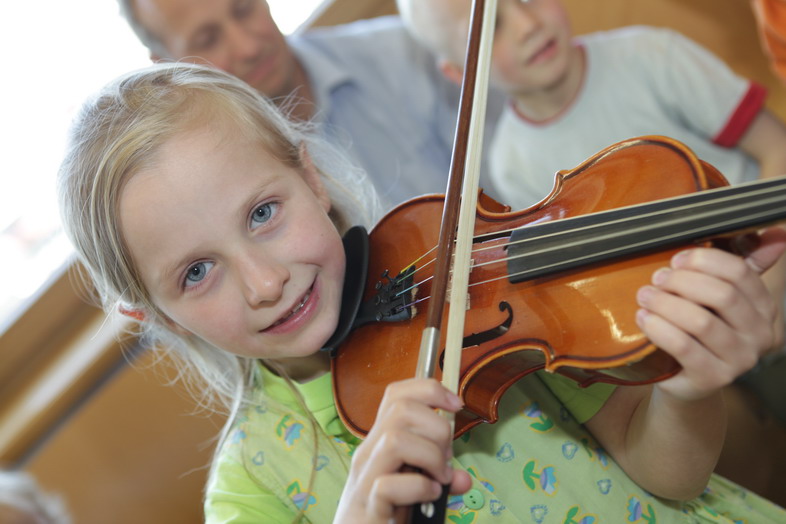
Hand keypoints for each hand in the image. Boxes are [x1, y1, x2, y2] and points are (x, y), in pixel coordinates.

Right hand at [334, 378, 471, 522]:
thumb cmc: (386, 513)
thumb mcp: (416, 488)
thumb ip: (438, 478)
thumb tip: (463, 478)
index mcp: (380, 442)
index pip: (396, 395)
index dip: (430, 390)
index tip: (456, 405)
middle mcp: (369, 454)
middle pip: (400, 409)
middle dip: (436, 427)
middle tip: (445, 458)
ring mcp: (365, 479)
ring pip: (394, 440)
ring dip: (429, 456)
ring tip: (439, 478)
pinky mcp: (367, 507)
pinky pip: (388, 486)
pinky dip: (419, 488)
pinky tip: (429, 496)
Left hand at [635, 227, 785, 401]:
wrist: (685, 377)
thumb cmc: (699, 329)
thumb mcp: (720, 297)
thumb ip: (745, 264)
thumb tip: (776, 231)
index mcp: (764, 307)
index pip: (740, 272)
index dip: (704, 260)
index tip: (676, 260)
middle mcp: (760, 335)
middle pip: (722, 295)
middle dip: (682, 282)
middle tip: (656, 279)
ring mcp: (739, 360)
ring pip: (701, 321)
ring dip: (665, 303)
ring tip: (644, 296)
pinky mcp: (713, 378)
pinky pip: (683, 346)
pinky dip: (659, 328)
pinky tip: (643, 318)